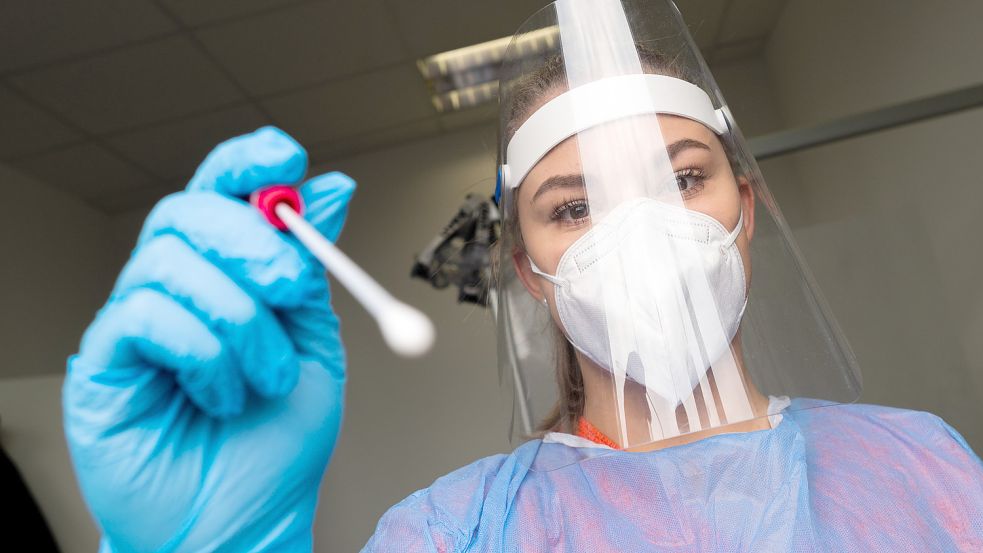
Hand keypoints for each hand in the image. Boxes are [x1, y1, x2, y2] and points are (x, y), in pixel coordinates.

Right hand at [63, 126, 353, 551]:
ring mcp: (134, 321)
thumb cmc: (275, 440)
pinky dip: (202, 352)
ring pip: (171, 263)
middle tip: (289, 288)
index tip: (288, 157)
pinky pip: (145, 316)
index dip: (247, 162)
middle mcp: (174, 286)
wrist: (242, 520)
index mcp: (226, 274)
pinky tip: (218, 395)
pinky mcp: (104, 362)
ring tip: (263, 377)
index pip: (220, 191)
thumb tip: (328, 187)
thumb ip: (311, 270)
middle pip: (187, 211)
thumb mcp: (313, 342)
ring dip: (239, 321)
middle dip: (250, 239)